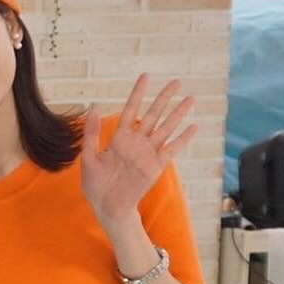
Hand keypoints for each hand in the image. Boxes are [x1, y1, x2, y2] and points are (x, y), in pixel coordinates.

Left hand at [81, 73, 196, 225]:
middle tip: (176, 81)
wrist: (107, 206)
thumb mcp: (89, 157)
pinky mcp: (157, 165)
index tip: (146, 76)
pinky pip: (172, 149)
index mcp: (119, 139)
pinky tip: (194, 127)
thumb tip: (91, 107)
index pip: (131, 110)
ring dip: (178, 114)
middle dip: (164, 98)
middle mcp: (136, 143)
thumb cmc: (96, 185)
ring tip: (190, 99)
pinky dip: (183, 138)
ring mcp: (148, 153)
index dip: (138, 93)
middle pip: (153, 115)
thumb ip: (91, 133)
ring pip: (166, 128)